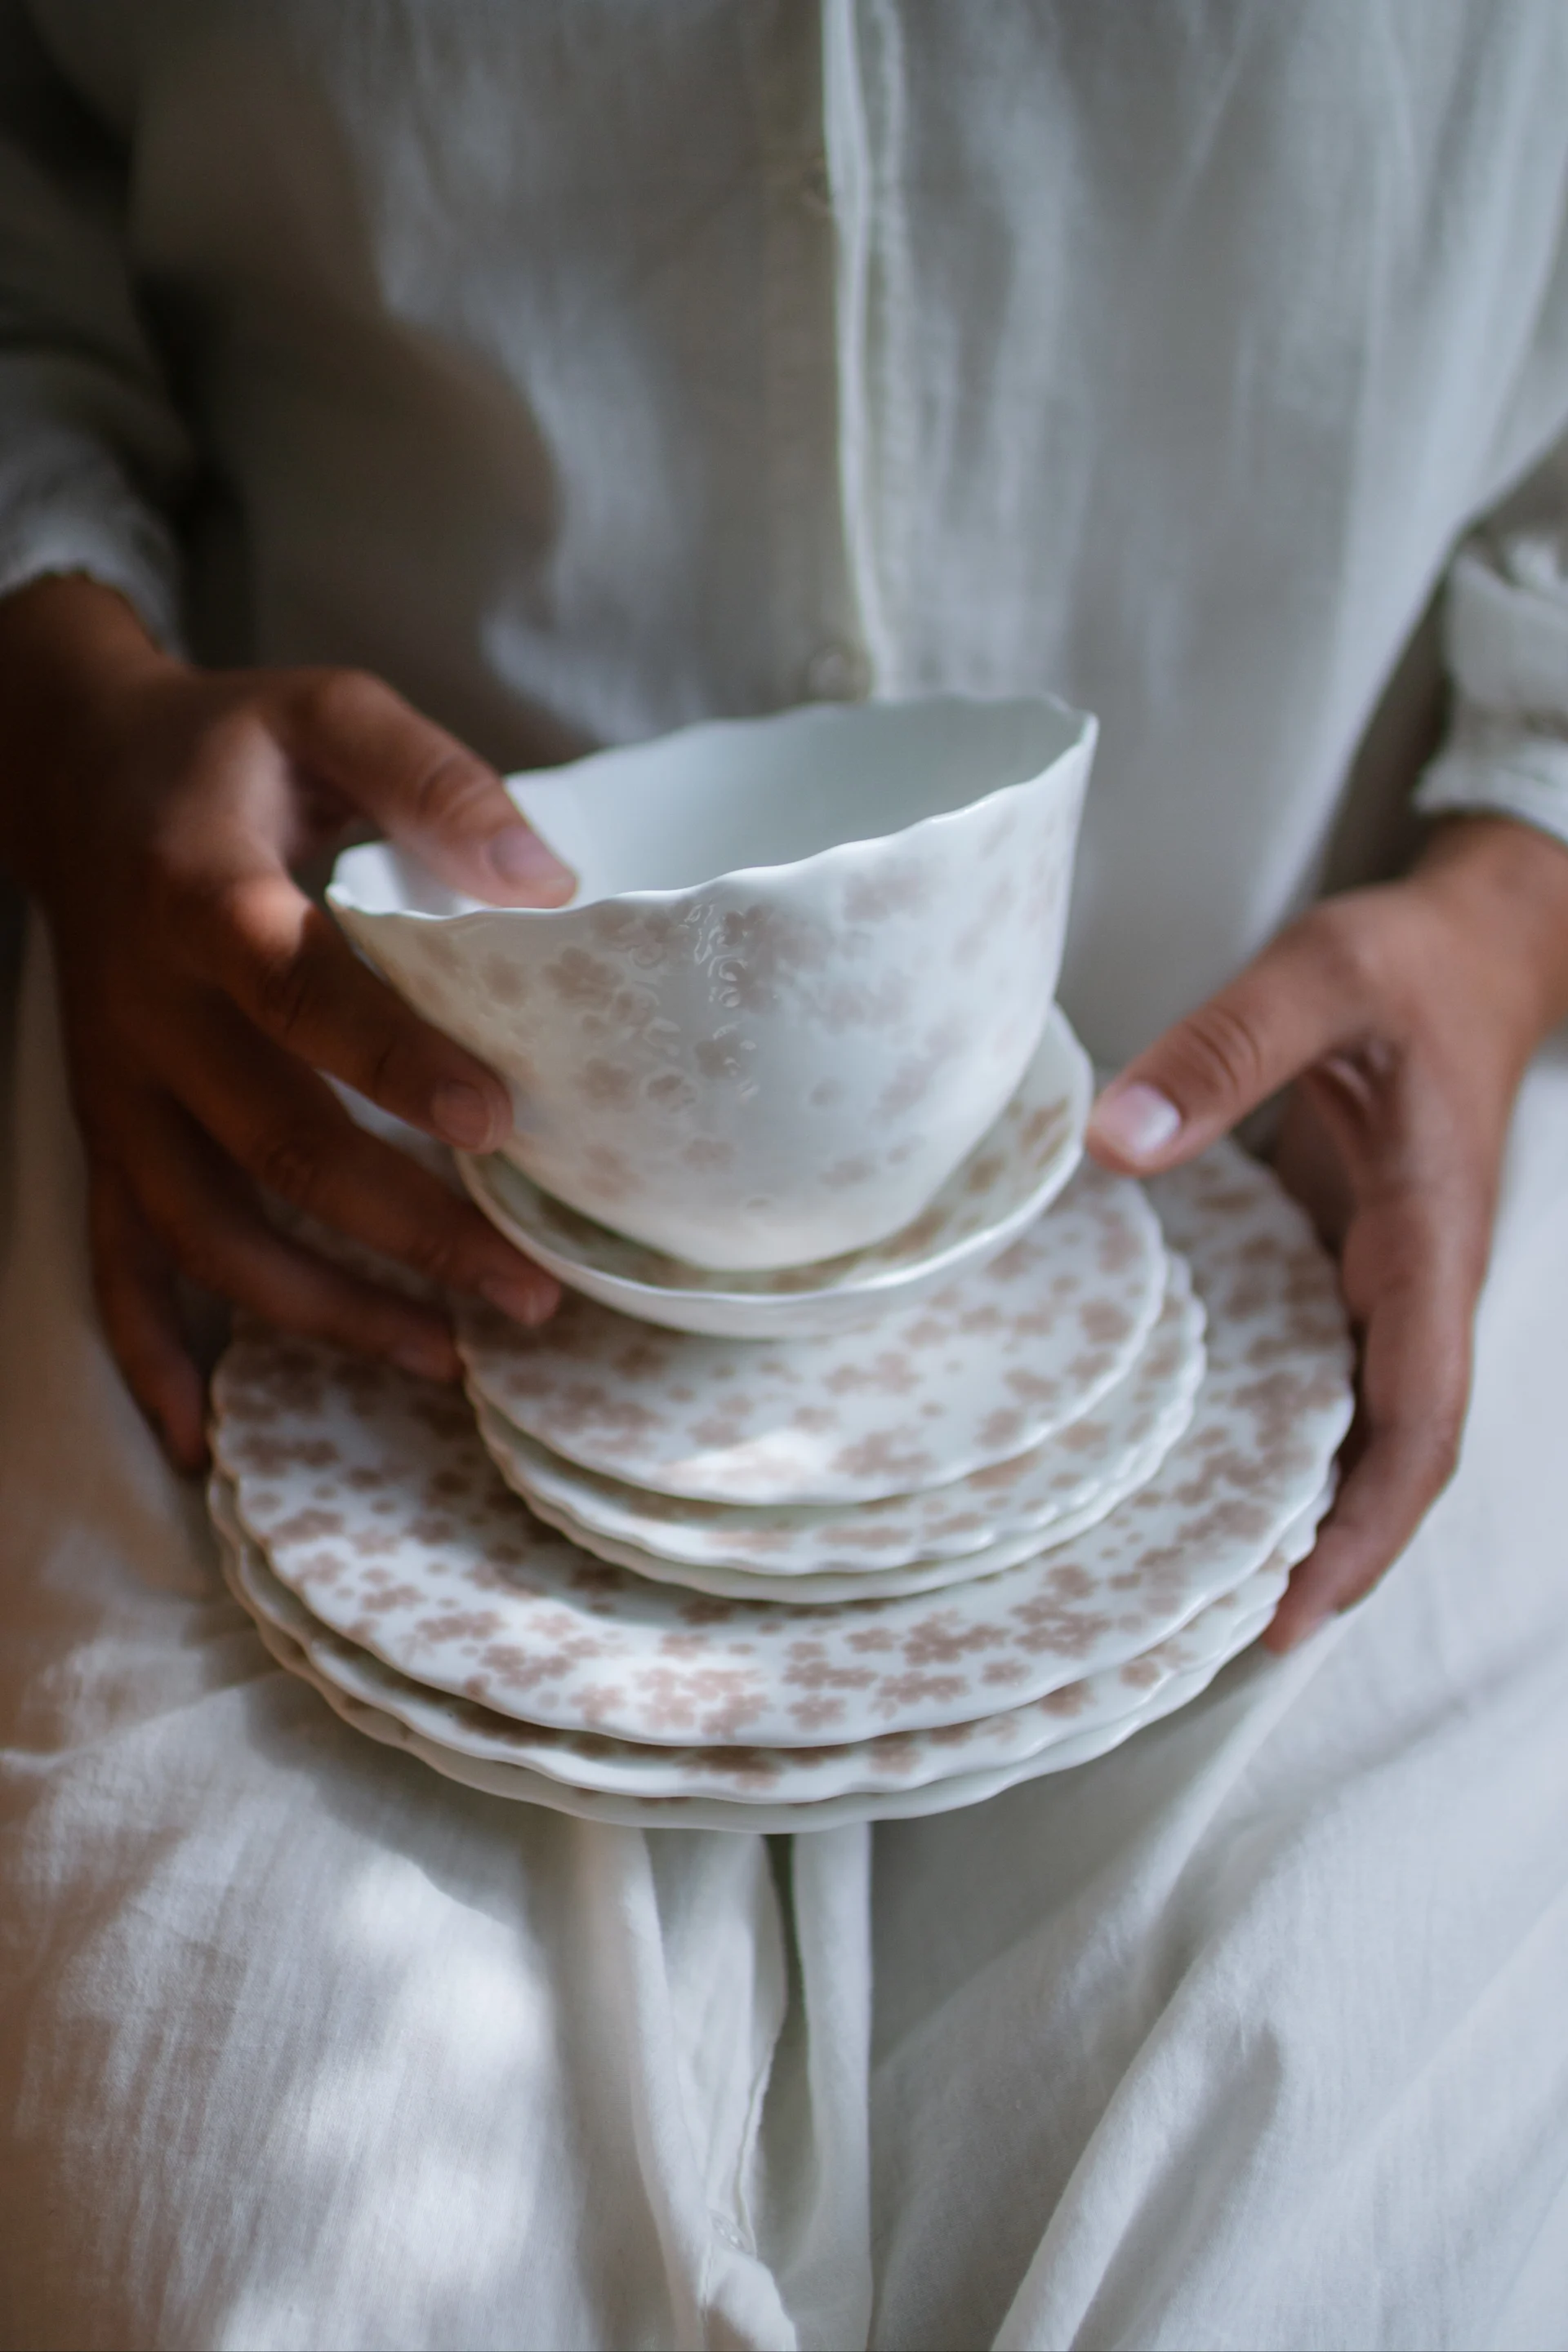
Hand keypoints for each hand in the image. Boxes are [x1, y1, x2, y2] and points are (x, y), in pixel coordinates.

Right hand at [0, 574, 575, 1470]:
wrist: (72, 770)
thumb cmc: (229, 748)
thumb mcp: (326, 711)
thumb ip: (435, 779)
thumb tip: (551, 884)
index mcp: (203, 895)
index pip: (298, 990)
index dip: (393, 1061)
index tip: (499, 1126)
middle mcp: (149, 1010)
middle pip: (272, 1141)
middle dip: (406, 1230)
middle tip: (529, 1288)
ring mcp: (119, 1087)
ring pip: (206, 1229)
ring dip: (323, 1308)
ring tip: (447, 1359)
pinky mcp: (107, 1132)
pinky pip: (113, 1259)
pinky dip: (151, 1354)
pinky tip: (199, 1436)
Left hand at [1086, 815, 1567, 1650]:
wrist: (1472, 947)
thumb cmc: (1406, 964)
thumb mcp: (1318, 977)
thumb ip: (1222, 1053)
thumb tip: (1114, 1148)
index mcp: (1427, 1242)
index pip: (1420, 1419)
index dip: (1367, 1528)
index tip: (1295, 1611)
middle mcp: (1417, 1285)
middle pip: (1392, 1460)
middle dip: (1329, 1558)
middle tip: (1222, 1643)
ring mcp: (1387, 1282)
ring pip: (1360, 1429)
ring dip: (1302, 1509)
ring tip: (1196, 1588)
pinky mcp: (1351, 1264)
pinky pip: (1326, 1375)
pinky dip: (1280, 1435)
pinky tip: (1199, 1467)